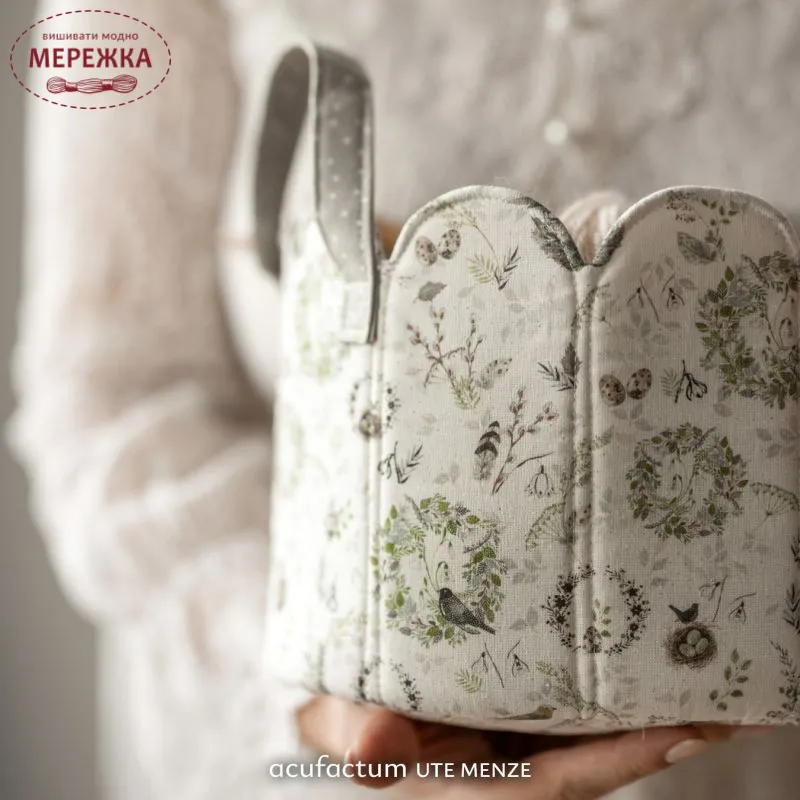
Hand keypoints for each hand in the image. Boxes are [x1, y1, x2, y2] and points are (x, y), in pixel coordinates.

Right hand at [298, 696, 769, 798]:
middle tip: (729, 695)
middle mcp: (509, 772)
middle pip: (597, 757)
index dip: (617, 760)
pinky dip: (620, 690)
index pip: (555, 781)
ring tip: (710, 670)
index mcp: (469, 787)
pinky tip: (651, 659)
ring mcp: (520, 743)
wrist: (350, 706)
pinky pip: (579, 707)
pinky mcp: (524, 716)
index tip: (679, 731)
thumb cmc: (342, 715)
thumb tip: (374, 743)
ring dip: (654, 710)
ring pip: (596, 733)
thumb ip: (348, 731)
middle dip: (662, 732)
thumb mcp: (336, 719)